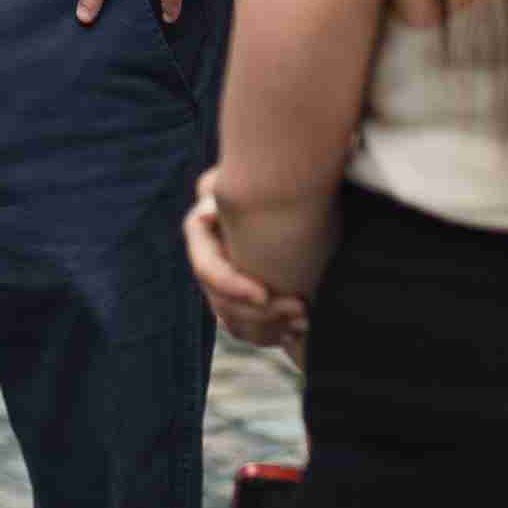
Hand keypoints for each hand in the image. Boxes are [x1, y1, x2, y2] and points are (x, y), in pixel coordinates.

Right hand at [183, 174, 305, 350]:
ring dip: (269, 326)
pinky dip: (272, 332)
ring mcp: (223, 281)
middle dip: (260, 312)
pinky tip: (300, 329)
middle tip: (301, 308)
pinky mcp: (244, 299)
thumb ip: (228, 187)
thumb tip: (212, 210)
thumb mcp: (252, 175)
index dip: (232, 285)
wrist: (303, 190)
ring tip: (305, 320)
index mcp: (203, 228)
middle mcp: (208, 258)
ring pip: (234, 320)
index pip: (206, 269)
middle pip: (221, 301)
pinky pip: (248, 329)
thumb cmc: (280, 177)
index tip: (265, 294)